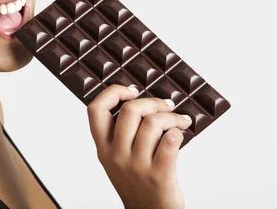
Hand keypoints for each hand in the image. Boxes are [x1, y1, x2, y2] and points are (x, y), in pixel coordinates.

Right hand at [86, 85, 191, 208]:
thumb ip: (120, 134)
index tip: (131, 91)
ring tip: (180, 120)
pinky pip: (170, 141)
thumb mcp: (116, 159)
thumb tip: (142, 100)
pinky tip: (180, 134)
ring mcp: (137, 166)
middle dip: (153, 101)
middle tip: (166, 105)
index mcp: (103, 148)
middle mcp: (117, 156)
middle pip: (130, 110)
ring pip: (153, 123)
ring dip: (172, 116)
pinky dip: (179, 132)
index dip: (113, 92)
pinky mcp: (159, 175)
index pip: (96, 109)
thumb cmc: (137, 184)